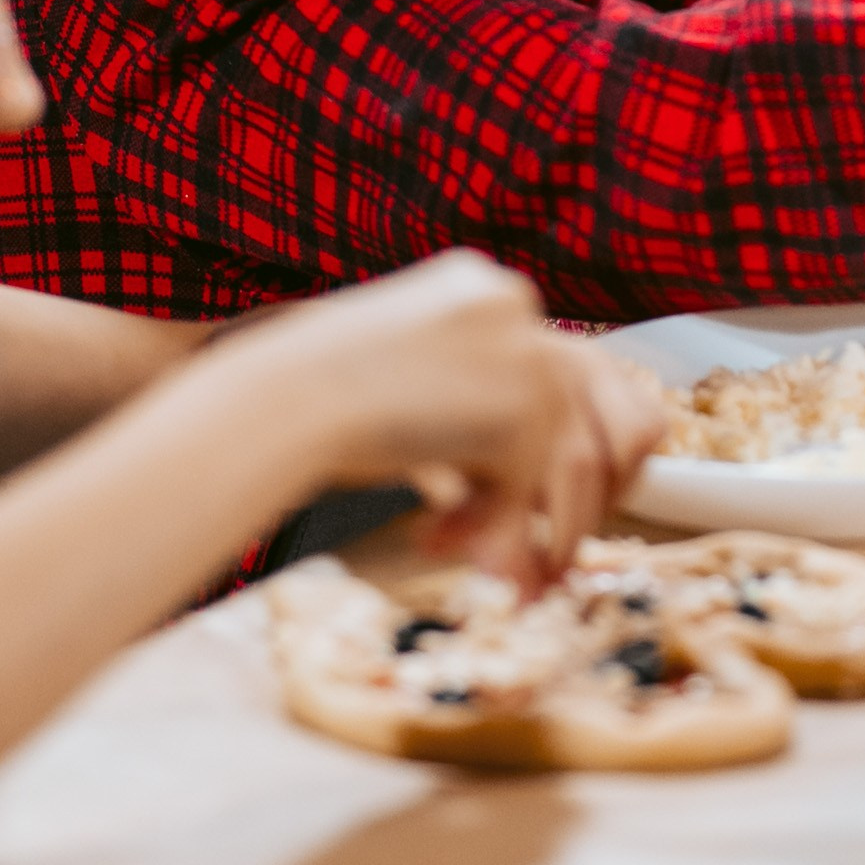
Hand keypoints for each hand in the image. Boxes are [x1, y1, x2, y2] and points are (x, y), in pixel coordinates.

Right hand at [234, 252, 652, 586]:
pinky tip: (440, 541)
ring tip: (498, 574)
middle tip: (537, 562)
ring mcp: (524, 351)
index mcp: (487, 289)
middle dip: (567, 503)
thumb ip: (477, 414)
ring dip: (540, 531)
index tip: (553, 511)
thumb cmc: (318, 401)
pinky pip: (532, 491)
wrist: (276, 402)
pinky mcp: (519, 406)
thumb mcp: (414, 385)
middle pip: (589, 415)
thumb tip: (532, 507)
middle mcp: (515, 306)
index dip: (574, 451)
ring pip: (571, 462)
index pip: (576, 369)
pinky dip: (500, 535)